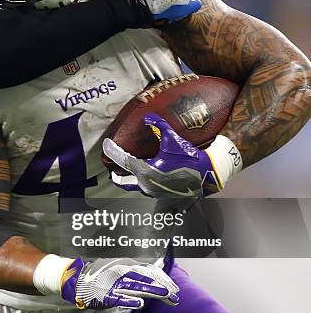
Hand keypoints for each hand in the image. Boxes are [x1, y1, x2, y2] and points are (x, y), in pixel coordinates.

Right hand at [61, 257, 178, 309]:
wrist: (79, 280)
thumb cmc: (103, 276)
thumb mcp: (122, 268)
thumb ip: (138, 271)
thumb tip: (159, 268)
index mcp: (128, 266)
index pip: (151, 272)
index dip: (165, 280)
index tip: (176, 289)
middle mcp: (123, 272)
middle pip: (147, 279)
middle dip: (163, 287)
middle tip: (176, 297)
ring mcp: (115, 284)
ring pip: (136, 286)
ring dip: (152, 291)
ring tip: (165, 295)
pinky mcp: (106, 295)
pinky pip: (119, 297)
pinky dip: (129, 299)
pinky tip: (140, 303)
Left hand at [103, 113, 221, 200]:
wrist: (207, 174)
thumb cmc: (188, 158)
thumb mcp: (173, 140)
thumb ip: (159, 126)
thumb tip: (148, 117)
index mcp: (146, 171)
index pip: (122, 160)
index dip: (112, 151)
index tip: (106, 145)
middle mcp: (147, 184)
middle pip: (124, 182)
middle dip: (117, 176)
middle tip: (113, 171)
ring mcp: (154, 192)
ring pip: (136, 187)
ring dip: (131, 180)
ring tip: (129, 172)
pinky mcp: (163, 195)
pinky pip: (147, 190)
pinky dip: (142, 184)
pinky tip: (146, 178)